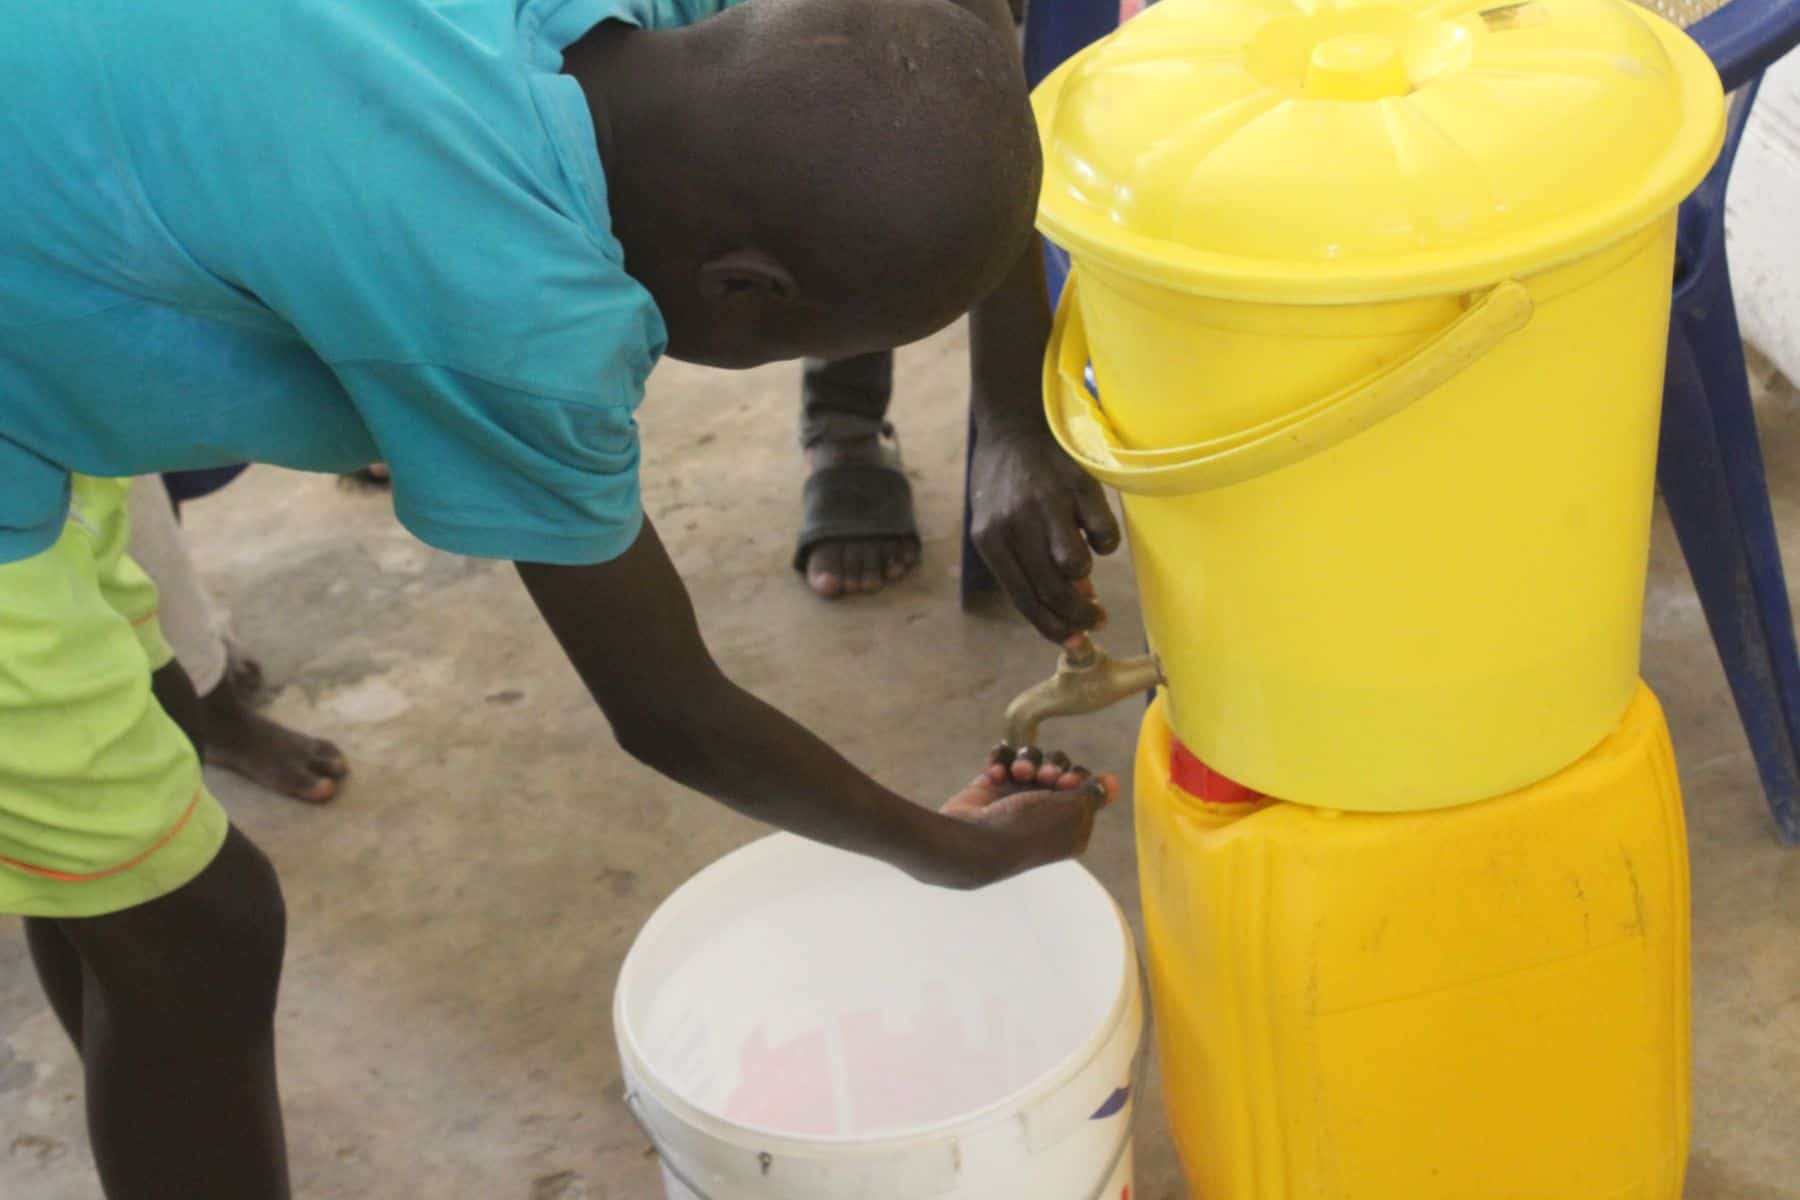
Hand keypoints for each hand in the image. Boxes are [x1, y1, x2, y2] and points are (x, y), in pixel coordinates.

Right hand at [937, 743, 1118, 886]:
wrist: (973, 841)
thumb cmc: (1027, 829)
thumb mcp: (1072, 811)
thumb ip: (1093, 793)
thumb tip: (1113, 783)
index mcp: (1070, 823)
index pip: (1083, 784)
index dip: (1077, 776)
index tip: (1065, 783)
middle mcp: (1045, 810)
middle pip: (1057, 766)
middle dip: (1050, 766)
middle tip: (1040, 777)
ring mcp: (1017, 798)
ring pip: (1030, 759)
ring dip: (1025, 761)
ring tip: (1015, 774)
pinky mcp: (991, 788)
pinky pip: (1002, 758)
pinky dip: (999, 761)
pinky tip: (993, 774)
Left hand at [970, 425, 1121, 643]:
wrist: (1014, 427)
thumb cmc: (1006, 488)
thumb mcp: (1001, 527)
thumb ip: (1029, 566)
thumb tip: (1075, 603)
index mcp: (991, 539)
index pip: (1025, 599)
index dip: (1054, 628)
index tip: (1076, 642)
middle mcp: (1016, 523)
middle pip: (1053, 590)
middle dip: (1079, 615)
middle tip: (1096, 619)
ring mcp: (1048, 503)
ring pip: (1076, 566)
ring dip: (1085, 576)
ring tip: (1084, 564)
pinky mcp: (1080, 485)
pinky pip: (1104, 535)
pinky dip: (1105, 543)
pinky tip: (1094, 531)